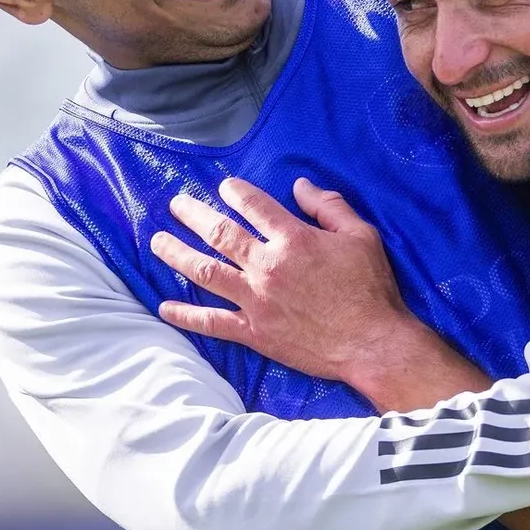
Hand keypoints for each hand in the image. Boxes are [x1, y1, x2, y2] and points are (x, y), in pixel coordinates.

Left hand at [150, 177, 439, 396]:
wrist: (371, 344)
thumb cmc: (370, 288)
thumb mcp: (361, 236)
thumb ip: (329, 206)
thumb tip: (300, 185)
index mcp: (293, 239)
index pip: (254, 205)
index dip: (236, 191)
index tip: (225, 187)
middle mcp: (267, 267)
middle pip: (220, 234)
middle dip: (193, 215)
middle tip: (176, 205)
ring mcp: (256, 301)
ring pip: (205, 272)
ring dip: (177, 255)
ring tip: (158, 242)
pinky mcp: (254, 331)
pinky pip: (212, 322)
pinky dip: (186, 315)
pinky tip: (164, 307)